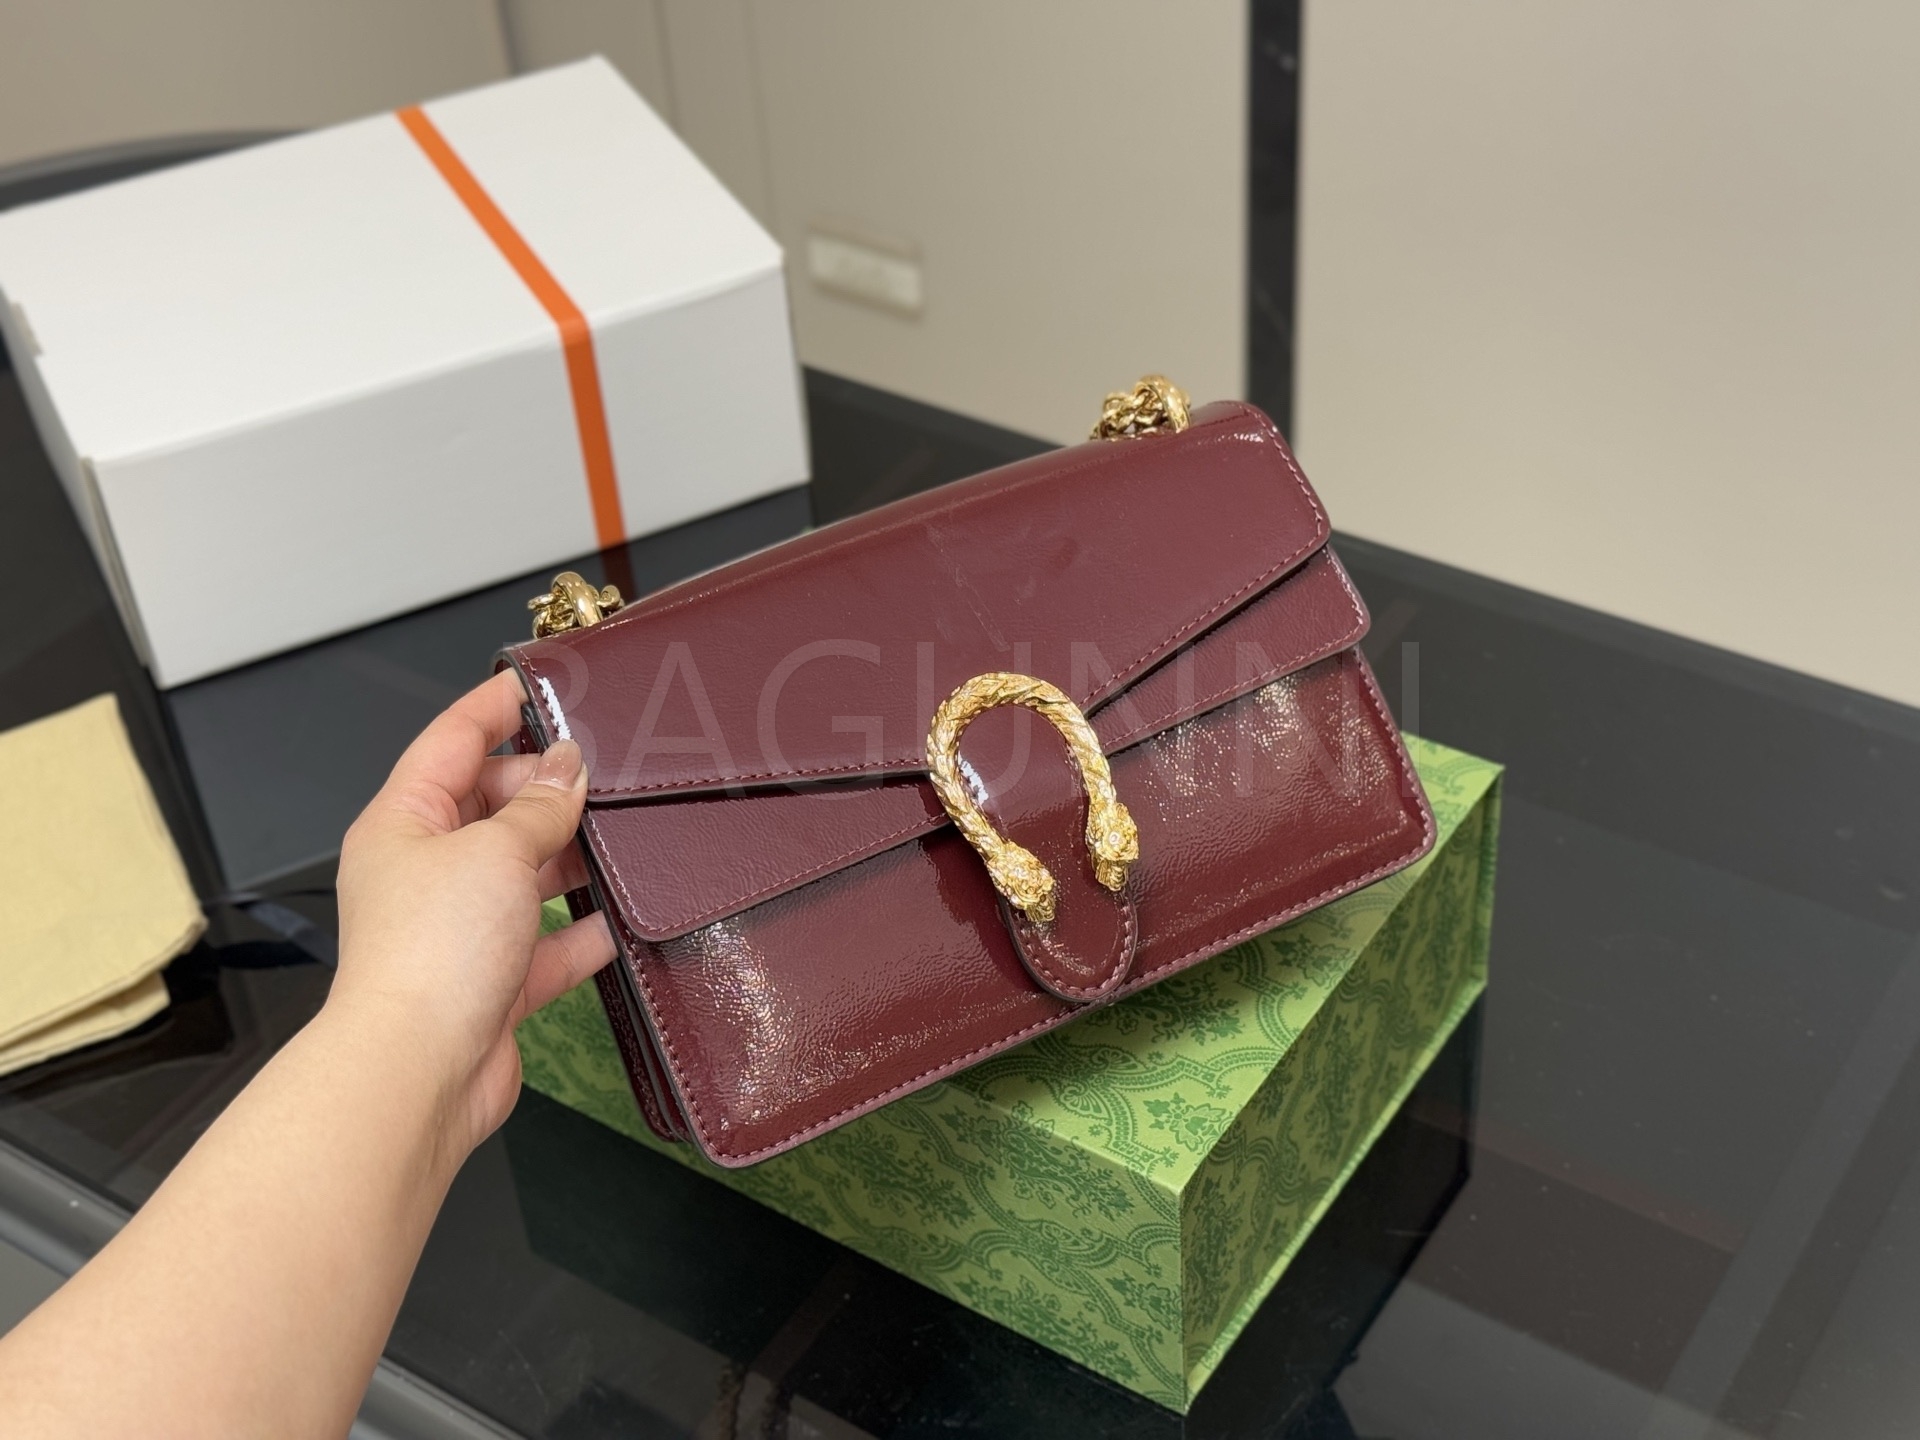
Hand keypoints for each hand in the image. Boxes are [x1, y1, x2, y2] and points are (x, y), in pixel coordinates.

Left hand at [331, 668, 615, 1156]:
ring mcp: (458, 930)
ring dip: (567, 860)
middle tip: (602, 772)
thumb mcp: (496, 851)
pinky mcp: (491, 984)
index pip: (450, 742)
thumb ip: (540, 805)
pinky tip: (619, 922)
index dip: (496, 708)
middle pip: (490, 808)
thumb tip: (569, 766)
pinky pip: (544, 946)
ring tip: (619, 837)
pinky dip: (580, 934)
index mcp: (403, 824)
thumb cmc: (433, 952)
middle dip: (544, 789)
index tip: (544, 683)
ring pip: (521, 876)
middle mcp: (425, 872)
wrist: (418, 1072)